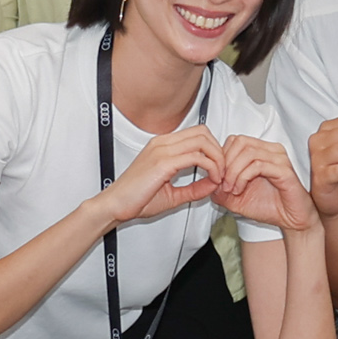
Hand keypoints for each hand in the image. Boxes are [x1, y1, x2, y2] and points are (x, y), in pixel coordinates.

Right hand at [103, 123, 228, 226]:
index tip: (219, 169)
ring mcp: (162, 150)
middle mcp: (162, 143)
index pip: (197, 134)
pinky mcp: (162, 162)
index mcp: (162, 145)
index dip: (214, 149)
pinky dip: (211, 167)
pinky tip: (212, 180)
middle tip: (223, 171)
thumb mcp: (172, 194)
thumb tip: (213, 185)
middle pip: (203, 133)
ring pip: (202, 141)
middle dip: (219, 151)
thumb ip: (194, 189)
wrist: (114, 206)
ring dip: (217, 159)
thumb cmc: (136, 199)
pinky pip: (196, 157)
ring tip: (219, 176)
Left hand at [214, 133, 316, 236]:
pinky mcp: (284, 170)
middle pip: (240, 142)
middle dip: (225, 163)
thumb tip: (207, 181)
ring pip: (247, 152)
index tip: (217, 177)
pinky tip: (240, 189)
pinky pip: (257, 165)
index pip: (235, 140)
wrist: (291, 221)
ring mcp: (279, 159)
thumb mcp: (236, 199)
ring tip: (231, 188)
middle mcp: (271, 151)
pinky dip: (243, 177)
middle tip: (221, 183)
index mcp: (262, 152)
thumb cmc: (270, 207)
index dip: (222, 157)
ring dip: (233, 172)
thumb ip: (221, 189)